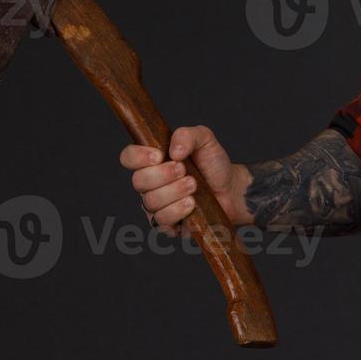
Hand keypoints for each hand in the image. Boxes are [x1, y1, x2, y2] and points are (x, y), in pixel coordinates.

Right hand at [118, 125, 251, 233]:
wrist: (232, 189)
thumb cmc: (214, 164)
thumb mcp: (205, 140)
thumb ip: (187, 135)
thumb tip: (173, 151)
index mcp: (152, 161)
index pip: (128, 157)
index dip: (138, 157)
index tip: (159, 156)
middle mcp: (149, 183)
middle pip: (138, 181)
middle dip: (164, 175)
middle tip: (185, 170)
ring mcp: (156, 205)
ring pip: (150, 201)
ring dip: (175, 191)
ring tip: (194, 185)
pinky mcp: (166, 224)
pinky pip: (161, 220)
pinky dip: (178, 210)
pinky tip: (192, 204)